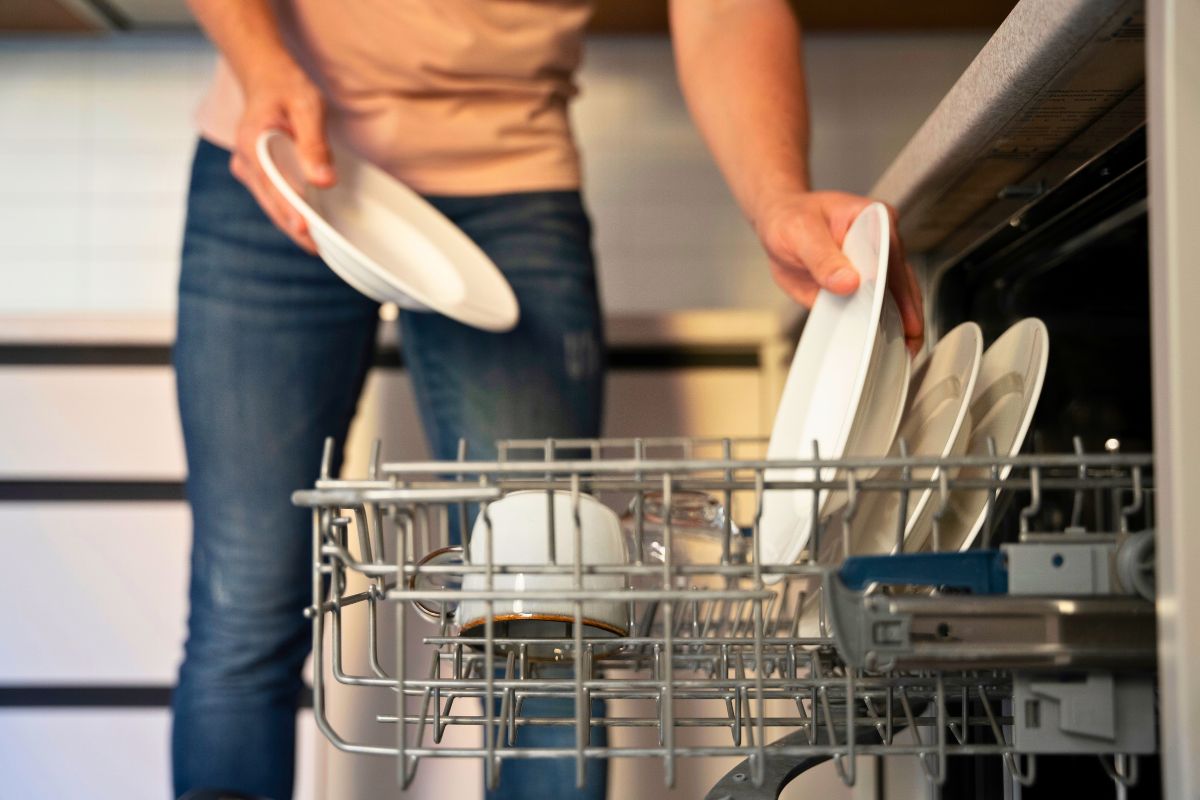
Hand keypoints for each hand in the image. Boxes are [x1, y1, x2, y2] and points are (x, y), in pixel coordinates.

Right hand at [229, 58, 333, 252]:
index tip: (305, 230)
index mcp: (252, 144)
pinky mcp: (258, 174)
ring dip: (292, 225)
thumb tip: (324, 181)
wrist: (267, 76)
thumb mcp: (307, 107)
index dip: (289, 210)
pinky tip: (309, 227)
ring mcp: (249, 170)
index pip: (272, 186)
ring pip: (271, 205)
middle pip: (270, 203)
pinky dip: (290, 213)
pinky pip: (274, 198)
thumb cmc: (287, 87)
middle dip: (294, 228)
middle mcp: (245, 162)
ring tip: (318, 247)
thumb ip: (313, 143)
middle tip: (319, 250)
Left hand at [755, 191, 924, 353]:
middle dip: (908, 311)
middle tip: (910, 341)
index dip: (896, 286)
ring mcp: (874, 263)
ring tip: (906, 348)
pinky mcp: (862, 283)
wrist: (778, 224)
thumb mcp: (800, 233)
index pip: (891, 256)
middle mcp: (881, 240)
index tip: (898, 313)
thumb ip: (823, 258)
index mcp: (874, 218)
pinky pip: (874, 305)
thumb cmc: (791, 218)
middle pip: (901, 279)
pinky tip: (887, 343)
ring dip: (901, 322)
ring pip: (895, 295)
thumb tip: (848, 281)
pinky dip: (879, 324)